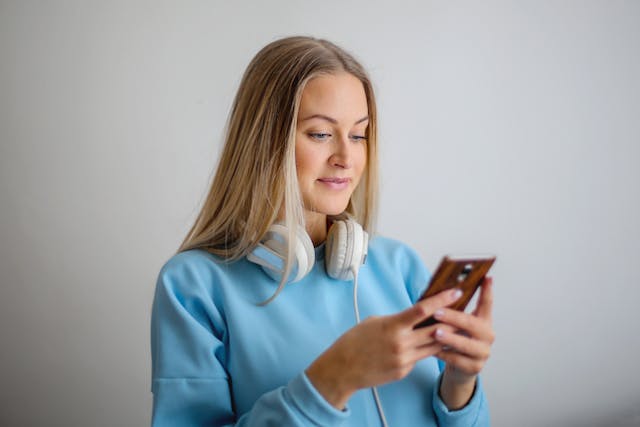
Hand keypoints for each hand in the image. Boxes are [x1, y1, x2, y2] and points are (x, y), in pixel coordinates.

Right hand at [306, 288, 462, 408]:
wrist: (342, 369)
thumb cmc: (355, 341)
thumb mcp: (375, 322)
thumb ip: (397, 319)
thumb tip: (416, 316)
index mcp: (393, 326)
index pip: (423, 309)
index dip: (442, 299)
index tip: (456, 292)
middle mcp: (401, 343)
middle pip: (436, 330)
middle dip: (451, 320)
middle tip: (464, 311)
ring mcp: (404, 359)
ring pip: (434, 346)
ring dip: (445, 337)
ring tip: (455, 327)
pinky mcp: (404, 371)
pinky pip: (421, 358)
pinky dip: (427, 350)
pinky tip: (431, 344)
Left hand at [434, 277, 494, 408]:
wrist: (460, 367)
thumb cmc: (455, 338)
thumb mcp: (457, 324)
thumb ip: (453, 310)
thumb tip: (436, 292)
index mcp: (484, 321)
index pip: (487, 303)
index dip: (487, 290)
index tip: (486, 277)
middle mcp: (488, 335)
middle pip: (473, 324)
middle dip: (454, 317)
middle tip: (437, 312)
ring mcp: (483, 352)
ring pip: (466, 344)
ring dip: (450, 338)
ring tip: (435, 333)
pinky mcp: (475, 368)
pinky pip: (458, 360)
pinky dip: (444, 355)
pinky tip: (433, 350)